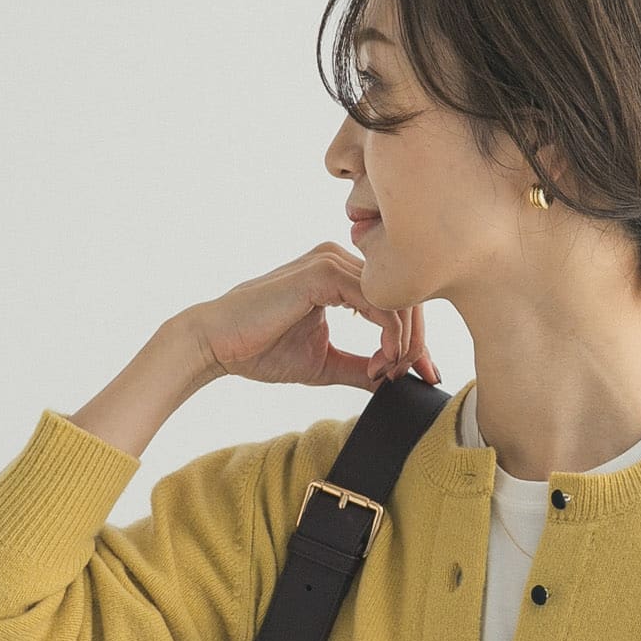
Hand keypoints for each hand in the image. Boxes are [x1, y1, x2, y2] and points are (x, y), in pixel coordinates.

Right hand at [181, 242, 438, 391]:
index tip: (422, 376)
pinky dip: (388, 337)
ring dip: (404, 344)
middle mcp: (341, 259)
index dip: (417, 341)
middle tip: (412, 378)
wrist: (218, 344)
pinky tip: (379, 363)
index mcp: (343, 274)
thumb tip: (399, 381)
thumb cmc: (261, 349)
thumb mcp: (326, 363)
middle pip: (406, 296)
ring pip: (397, 299)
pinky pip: (378, 302)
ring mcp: (332, 261)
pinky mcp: (323, 273)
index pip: (398, 300)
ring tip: (387, 373)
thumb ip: (363, 367)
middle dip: (417, 344)